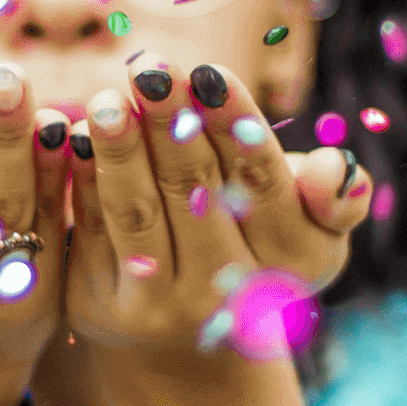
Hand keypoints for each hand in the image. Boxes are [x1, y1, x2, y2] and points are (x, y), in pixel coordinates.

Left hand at [62, 54, 371, 366]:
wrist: (190, 337)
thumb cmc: (256, 244)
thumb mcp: (312, 228)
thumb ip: (336, 195)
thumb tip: (335, 168)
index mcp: (289, 262)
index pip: (261, 183)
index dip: (234, 125)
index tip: (209, 72)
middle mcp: (225, 292)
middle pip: (195, 192)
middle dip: (171, 124)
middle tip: (151, 68)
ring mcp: (161, 306)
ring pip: (137, 213)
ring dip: (120, 150)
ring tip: (107, 99)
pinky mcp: (100, 307)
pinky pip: (91, 230)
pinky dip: (82, 179)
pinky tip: (71, 134)